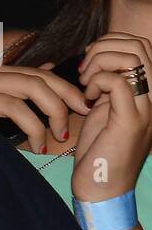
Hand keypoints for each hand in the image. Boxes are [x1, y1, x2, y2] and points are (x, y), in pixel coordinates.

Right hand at [0, 63, 89, 153]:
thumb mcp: (1, 114)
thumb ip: (22, 92)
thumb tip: (50, 67)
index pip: (39, 73)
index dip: (65, 88)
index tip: (84, 106)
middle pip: (38, 77)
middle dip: (65, 97)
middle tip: (80, 116)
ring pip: (30, 87)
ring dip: (52, 112)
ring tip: (58, 136)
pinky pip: (13, 106)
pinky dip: (33, 127)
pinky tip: (37, 145)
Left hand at [72, 33, 151, 201]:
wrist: (102, 186)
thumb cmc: (99, 149)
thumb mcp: (104, 107)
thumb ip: (107, 83)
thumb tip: (94, 58)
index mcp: (150, 90)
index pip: (142, 45)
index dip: (111, 43)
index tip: (88, 64)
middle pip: (139, 45)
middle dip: (104, 47)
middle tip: (84, 70)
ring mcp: (147, 107)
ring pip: (133, 57)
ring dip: (100, 63)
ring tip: (85, 83)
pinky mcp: (131, 120)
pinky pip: (117, 82)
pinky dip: (96, 82)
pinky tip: (87, 99)